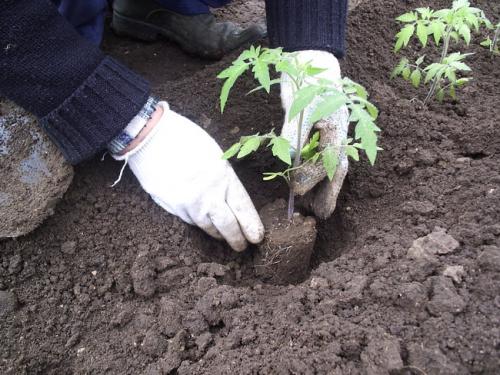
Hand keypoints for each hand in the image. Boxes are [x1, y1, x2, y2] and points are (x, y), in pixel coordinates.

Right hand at [115, 101, 263, 251]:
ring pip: (207, 226)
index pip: (242, 208)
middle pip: (227, 225)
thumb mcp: (214, 154)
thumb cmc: (184, 137)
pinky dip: (197, 221)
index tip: (257, 237)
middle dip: (237, 239)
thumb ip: (223, 178)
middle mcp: (207, 194)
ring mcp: (188, 203)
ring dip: (217, 233)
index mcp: (223, 177)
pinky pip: (189, 220)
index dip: (251, 225)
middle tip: (242, 246)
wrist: (149, 136)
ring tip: (222, 236)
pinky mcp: (171, 206)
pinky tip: (201, 220)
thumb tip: (230, 197)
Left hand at [280, 50, 348, 218]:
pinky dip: (318, 173)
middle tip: (320, 214)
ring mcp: (332, 134)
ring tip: (318, 207)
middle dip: (328, 192)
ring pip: (332, 166)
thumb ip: (294, 133)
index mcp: (337, 129)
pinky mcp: (322, 133)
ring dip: (324, 186)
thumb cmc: (305, 81)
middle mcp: (339, 134)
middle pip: (336, 168)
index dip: (311, 179)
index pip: (327, 162)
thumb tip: (290, 160)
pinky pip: (324, 158)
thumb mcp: (297, 107)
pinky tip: (310, 183)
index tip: (296, 191)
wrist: (309, 59)